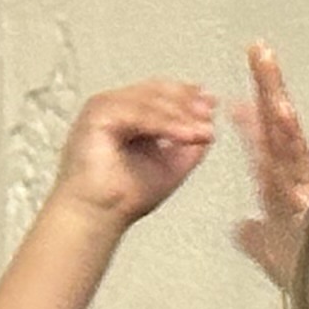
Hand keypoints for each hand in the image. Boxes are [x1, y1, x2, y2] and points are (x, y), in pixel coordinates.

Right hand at [49, 77, 219, 229]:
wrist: (97, 216)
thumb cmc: (121, 198)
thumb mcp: (169, 166)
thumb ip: (188, 145)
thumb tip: (208, 127)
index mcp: (127, 114)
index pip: (159, 94)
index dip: (186, 96)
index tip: (211, 104)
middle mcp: (114, 107)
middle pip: (156, 92)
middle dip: (187, 103)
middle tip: (209, 114)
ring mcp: (104, 108)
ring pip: (150, 102)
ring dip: (180, 115)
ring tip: (202, 131)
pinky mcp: (97, 116)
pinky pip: (138, 114)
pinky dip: (165, 124)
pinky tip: (185, 135)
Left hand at [232, 40, 308, 287]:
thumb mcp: (275, 258)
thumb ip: (258, 239)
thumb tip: (239, 228)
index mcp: (293, 191)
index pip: (271, 144)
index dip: (255, 114)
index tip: (237, 89)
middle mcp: (306, 189)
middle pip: (284, 132)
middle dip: (271, 91)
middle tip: (258, 51)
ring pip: (293, 153)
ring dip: (283, 121)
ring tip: (273, 92)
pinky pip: (300, 189)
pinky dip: (293, 168)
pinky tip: (285, 142)